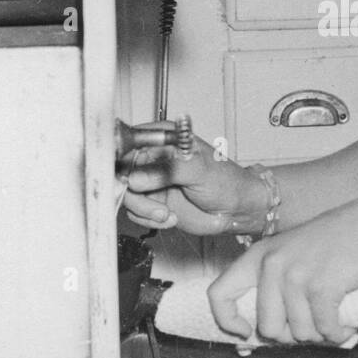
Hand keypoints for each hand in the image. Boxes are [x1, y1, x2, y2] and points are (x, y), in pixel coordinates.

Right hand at [117, 129, 263, 235]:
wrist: (236, 209)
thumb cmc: (226, 181)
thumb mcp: (198, 170)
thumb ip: (166, 170)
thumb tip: (135, 178)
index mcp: (162, 138)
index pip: (128, 143)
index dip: (120, 160)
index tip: (126, 179)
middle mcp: (152, 158)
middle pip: (121, 172)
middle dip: (134, 194)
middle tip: (155, 208)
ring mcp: (150, 180)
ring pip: (126, 195)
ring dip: (144, 210)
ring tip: (167, 215)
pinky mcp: (152, 201)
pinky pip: (134, 212)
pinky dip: (148, 219)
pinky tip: (169, 218)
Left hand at [208, 196, 357, 344]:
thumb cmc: (333, 244)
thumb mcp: (291, 256)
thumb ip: (272, 289)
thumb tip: (250, 342)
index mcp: (258, 257)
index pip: (219, 294)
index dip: (227, 321)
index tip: (245, 333)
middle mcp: (272, 265)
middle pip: (268, 328)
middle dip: (293, 336)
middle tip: (313, 325)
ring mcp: (296, 275)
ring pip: (300, 333)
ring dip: (321, 335)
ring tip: (333, 319)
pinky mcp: (322, 286)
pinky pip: (325, 330)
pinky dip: (338, 334)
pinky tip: (346, 325)